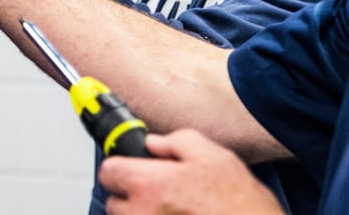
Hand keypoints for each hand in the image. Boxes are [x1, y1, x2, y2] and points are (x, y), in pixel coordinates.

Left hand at [99, 130, 283, 214]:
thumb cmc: (241, 204)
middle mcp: (142, 214)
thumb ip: (176, 141)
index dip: (120, 167)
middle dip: (130, 197)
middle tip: (159, 194)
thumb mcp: (213, 156)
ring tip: (174, 212)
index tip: (130, 169)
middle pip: (114, 203)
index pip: (108, 172)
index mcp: (150, 184)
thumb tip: (154, 142)